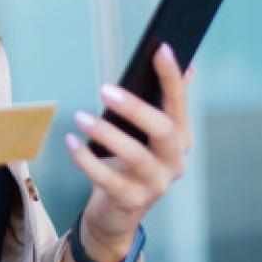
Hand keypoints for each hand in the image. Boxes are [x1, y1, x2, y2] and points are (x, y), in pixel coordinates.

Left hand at [65, 43, 194, 260]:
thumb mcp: (148, 134)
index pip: (179, 103)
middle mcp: (174, 162)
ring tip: (80, 116)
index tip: (160, 48)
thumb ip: (166, 103)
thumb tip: (190, 66)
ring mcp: (155, 184)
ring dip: (106, 133)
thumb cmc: (130, 164)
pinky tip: (71, 141)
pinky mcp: (131, 202)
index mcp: (181, 139)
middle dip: (136, 108)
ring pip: (135, 156)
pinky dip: (86, 159)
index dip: (172, 77)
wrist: (117, 213)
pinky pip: (106, 178)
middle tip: (105, 89)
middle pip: (163, 131)